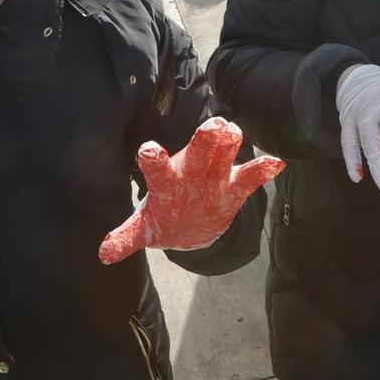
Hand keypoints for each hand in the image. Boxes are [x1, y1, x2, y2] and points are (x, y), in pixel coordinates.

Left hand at [99, 118, 283, 263]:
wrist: (190, 222)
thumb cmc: (164, 217)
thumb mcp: (144, 228)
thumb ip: (126, 237)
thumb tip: (103, 254)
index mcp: (166, 181)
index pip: (157, 167)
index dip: (153, 159)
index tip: (149, 151)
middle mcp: (191, 172)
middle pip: (198, 151)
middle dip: (205, 139)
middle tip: (214, 125)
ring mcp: (214, 177)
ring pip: (224, 155)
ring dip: (229, 144)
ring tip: (234, 133)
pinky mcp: (234, 188)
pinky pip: (249, 177)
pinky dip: (262, 170)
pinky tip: (276, 164)